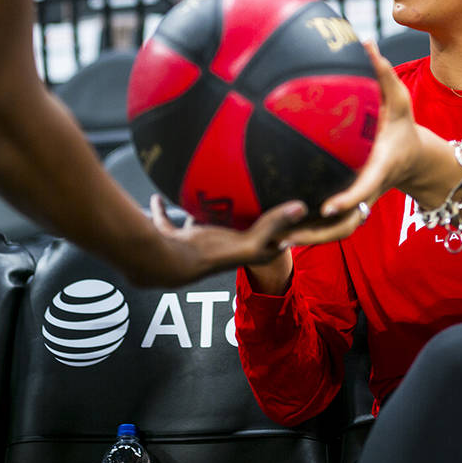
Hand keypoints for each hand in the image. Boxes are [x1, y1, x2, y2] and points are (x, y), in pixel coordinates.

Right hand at [146, 195, 305, 285]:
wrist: (171, 263)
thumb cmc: (211, 256)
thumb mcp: (251, 240)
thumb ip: (275, 223)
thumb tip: (302, 207)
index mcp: (239, 252)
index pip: (264, 245)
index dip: (276, 236)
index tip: (286, 217)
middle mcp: (217, 248)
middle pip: (230, 234)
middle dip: (235, 222)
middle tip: (244, 202)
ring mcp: (192, 244)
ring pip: (195, 226)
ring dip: (196, 216)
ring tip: (201, 199)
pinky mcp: (171, 239)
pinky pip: (166, 223)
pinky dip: (162, 211)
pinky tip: (159, 198)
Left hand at [281, 41, 425, 245]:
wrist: (415, 160)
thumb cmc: (403, 127)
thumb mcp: (401, 99)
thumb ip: (383, 73)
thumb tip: (366, 40)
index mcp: (379, 169)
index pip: (365, 188)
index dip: (348, 199)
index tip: (328, 206)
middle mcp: (368, 192)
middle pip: (344, 223)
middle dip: (317, 234)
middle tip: (286, 235)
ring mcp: (360, 204)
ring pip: (334, 231)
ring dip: (307, 239)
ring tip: (274, 240)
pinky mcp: (350, 208)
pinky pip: (328, 224)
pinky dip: (307, 229)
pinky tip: (277, 229)